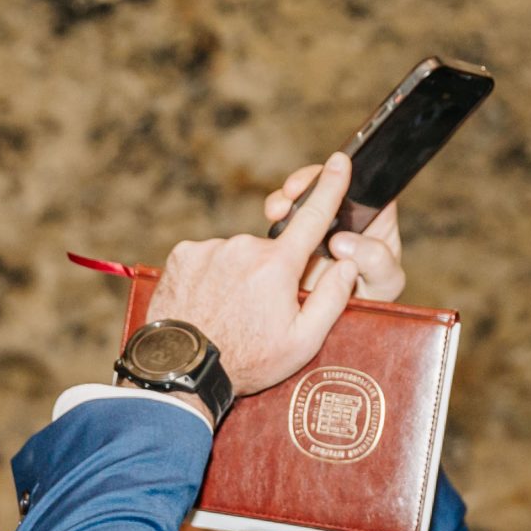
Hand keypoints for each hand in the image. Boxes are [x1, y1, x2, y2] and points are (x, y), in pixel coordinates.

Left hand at [144, 153, 405, 396]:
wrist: (182, 370)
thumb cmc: (247, 361)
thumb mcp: (302, 342)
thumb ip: (332, 299)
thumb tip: (348, 264)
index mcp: (277, 266)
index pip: (313, 218)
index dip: (330, 187)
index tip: (340, 160)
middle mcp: (244, 247)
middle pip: (269, 252)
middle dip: (270, 274)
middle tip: (257, 314)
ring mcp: (209, 249)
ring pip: (236, 256)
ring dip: (237, 277)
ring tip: (228, 314)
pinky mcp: (182, 255)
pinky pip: (207, 259)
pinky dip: (210, 277)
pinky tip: (207, 304)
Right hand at [265, 164, 404, 303]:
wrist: (341, 327)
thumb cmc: (375, 302)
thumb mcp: (384, 281)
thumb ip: (374, 259)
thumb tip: (341, 242)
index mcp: (374, 220)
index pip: (360, 186)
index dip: (341, 179)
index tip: (322, 183)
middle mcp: (345, 220)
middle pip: (323, 187)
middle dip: (304, 185)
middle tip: (291, 192)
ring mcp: (317, 232)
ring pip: (299, 205)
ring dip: (284, 202)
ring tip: (276, 212)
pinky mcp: (295, 246)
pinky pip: (283, 230)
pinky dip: (273, 229)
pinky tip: (269, 233)